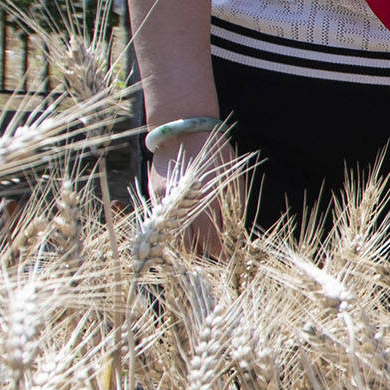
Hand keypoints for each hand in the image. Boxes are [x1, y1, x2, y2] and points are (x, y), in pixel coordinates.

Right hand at [150, 135, 233, 258]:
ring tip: (194, 246)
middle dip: (200, 255)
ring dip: (182, 246)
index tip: (227, 258)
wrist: (185, 132)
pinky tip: (179, 229)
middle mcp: (184, 207)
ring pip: (171, 240)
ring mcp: (165, 203)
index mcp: (209, 203)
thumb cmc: (218, 156)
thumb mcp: (232, 183)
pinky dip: (169, 230)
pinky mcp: (153, 197)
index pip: (213, 244)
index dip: (221, 255)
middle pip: (190, 248)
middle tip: (209, 256)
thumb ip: (232, 213)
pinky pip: (160, 224)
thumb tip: (235, 239)